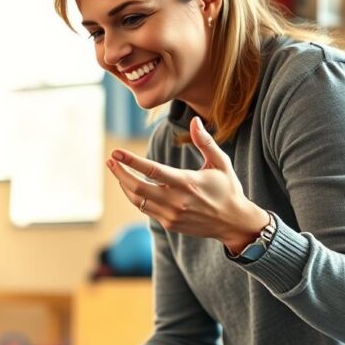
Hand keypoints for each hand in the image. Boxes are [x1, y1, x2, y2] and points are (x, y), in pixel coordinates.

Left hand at [106, 116, 268, 252]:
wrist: (234, 223)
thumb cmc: (228, 189)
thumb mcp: (221, 163)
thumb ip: (205, 142)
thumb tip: (195, 120)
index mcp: (187, 183)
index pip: (152, 170)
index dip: (131, 161)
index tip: (116, 152)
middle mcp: (176, 201)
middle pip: (137, 188)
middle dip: (120, 173)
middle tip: (110, 161)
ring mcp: (171, 214)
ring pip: (137, 200)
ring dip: (124, 184)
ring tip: (117, 170)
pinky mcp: (169, 223)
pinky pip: (145, 209)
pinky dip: (135, 196)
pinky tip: (131, 185)